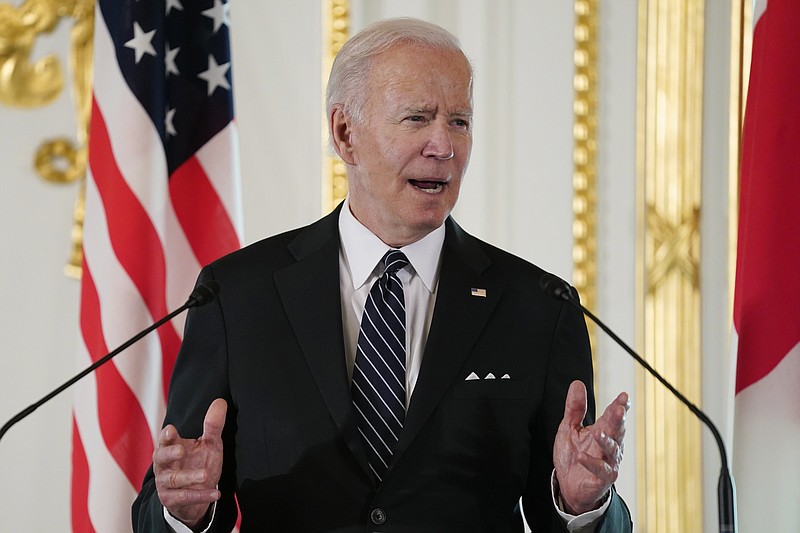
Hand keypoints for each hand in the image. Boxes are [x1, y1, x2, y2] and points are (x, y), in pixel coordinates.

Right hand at [154, 398, 226, 528]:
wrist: (195, 495)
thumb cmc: (199, 463)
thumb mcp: (209, 444)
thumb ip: (213, 426)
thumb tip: (220, 402)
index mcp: (172, 446)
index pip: (165, 439)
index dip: (166, 435)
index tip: (171, 430)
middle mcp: (164, 464)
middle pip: (160, 457)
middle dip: (169, 453)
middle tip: (181, 450)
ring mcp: (166, 482)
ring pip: (173, 479)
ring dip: (189, 477)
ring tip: (205, 475)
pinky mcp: (171, 499)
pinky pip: (184, 497)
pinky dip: (200, 496)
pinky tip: (215, 494)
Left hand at [553, 381, 628, 514]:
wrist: (569, 484)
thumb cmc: (573, 455)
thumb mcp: (569, 428)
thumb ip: (574, 408)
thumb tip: (577, 383)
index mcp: (602, 430)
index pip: (613, 416)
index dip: (619, 405)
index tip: (624, 396)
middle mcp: (609, 445)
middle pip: (616, 430)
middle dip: (618, 420)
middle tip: (620, 409)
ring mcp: (608, 461)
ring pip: (612, 449)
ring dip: (607, 441)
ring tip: (598, 433)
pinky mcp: (603, 478)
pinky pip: (600, 470)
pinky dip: (592, 463)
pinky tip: (582, 456)